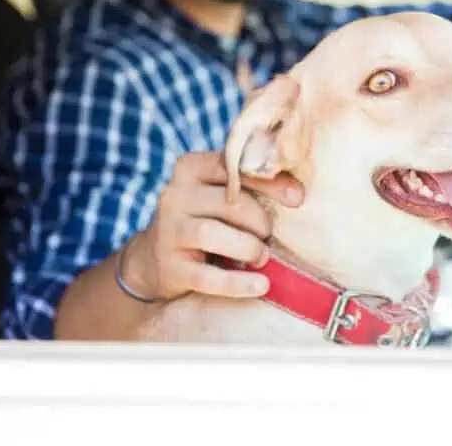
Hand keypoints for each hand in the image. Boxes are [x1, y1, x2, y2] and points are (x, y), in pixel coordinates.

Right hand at [122, 151, 303, 301]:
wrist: (154, 259)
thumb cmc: (203, 218)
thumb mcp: (219, 194)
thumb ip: (249, 185)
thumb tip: (297, 191)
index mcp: (191, 168)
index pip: (233, 166)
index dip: (269, 183)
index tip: (297, 198)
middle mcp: (175, 195)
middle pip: (228, 202)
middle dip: (259, 220)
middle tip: (270, 234)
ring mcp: (168, 231)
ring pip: (211, 233)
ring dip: (247, 246)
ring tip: (262, 256)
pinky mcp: (169, 267)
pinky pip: (206, 277)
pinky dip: (237, 283)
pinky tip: (260, 285)